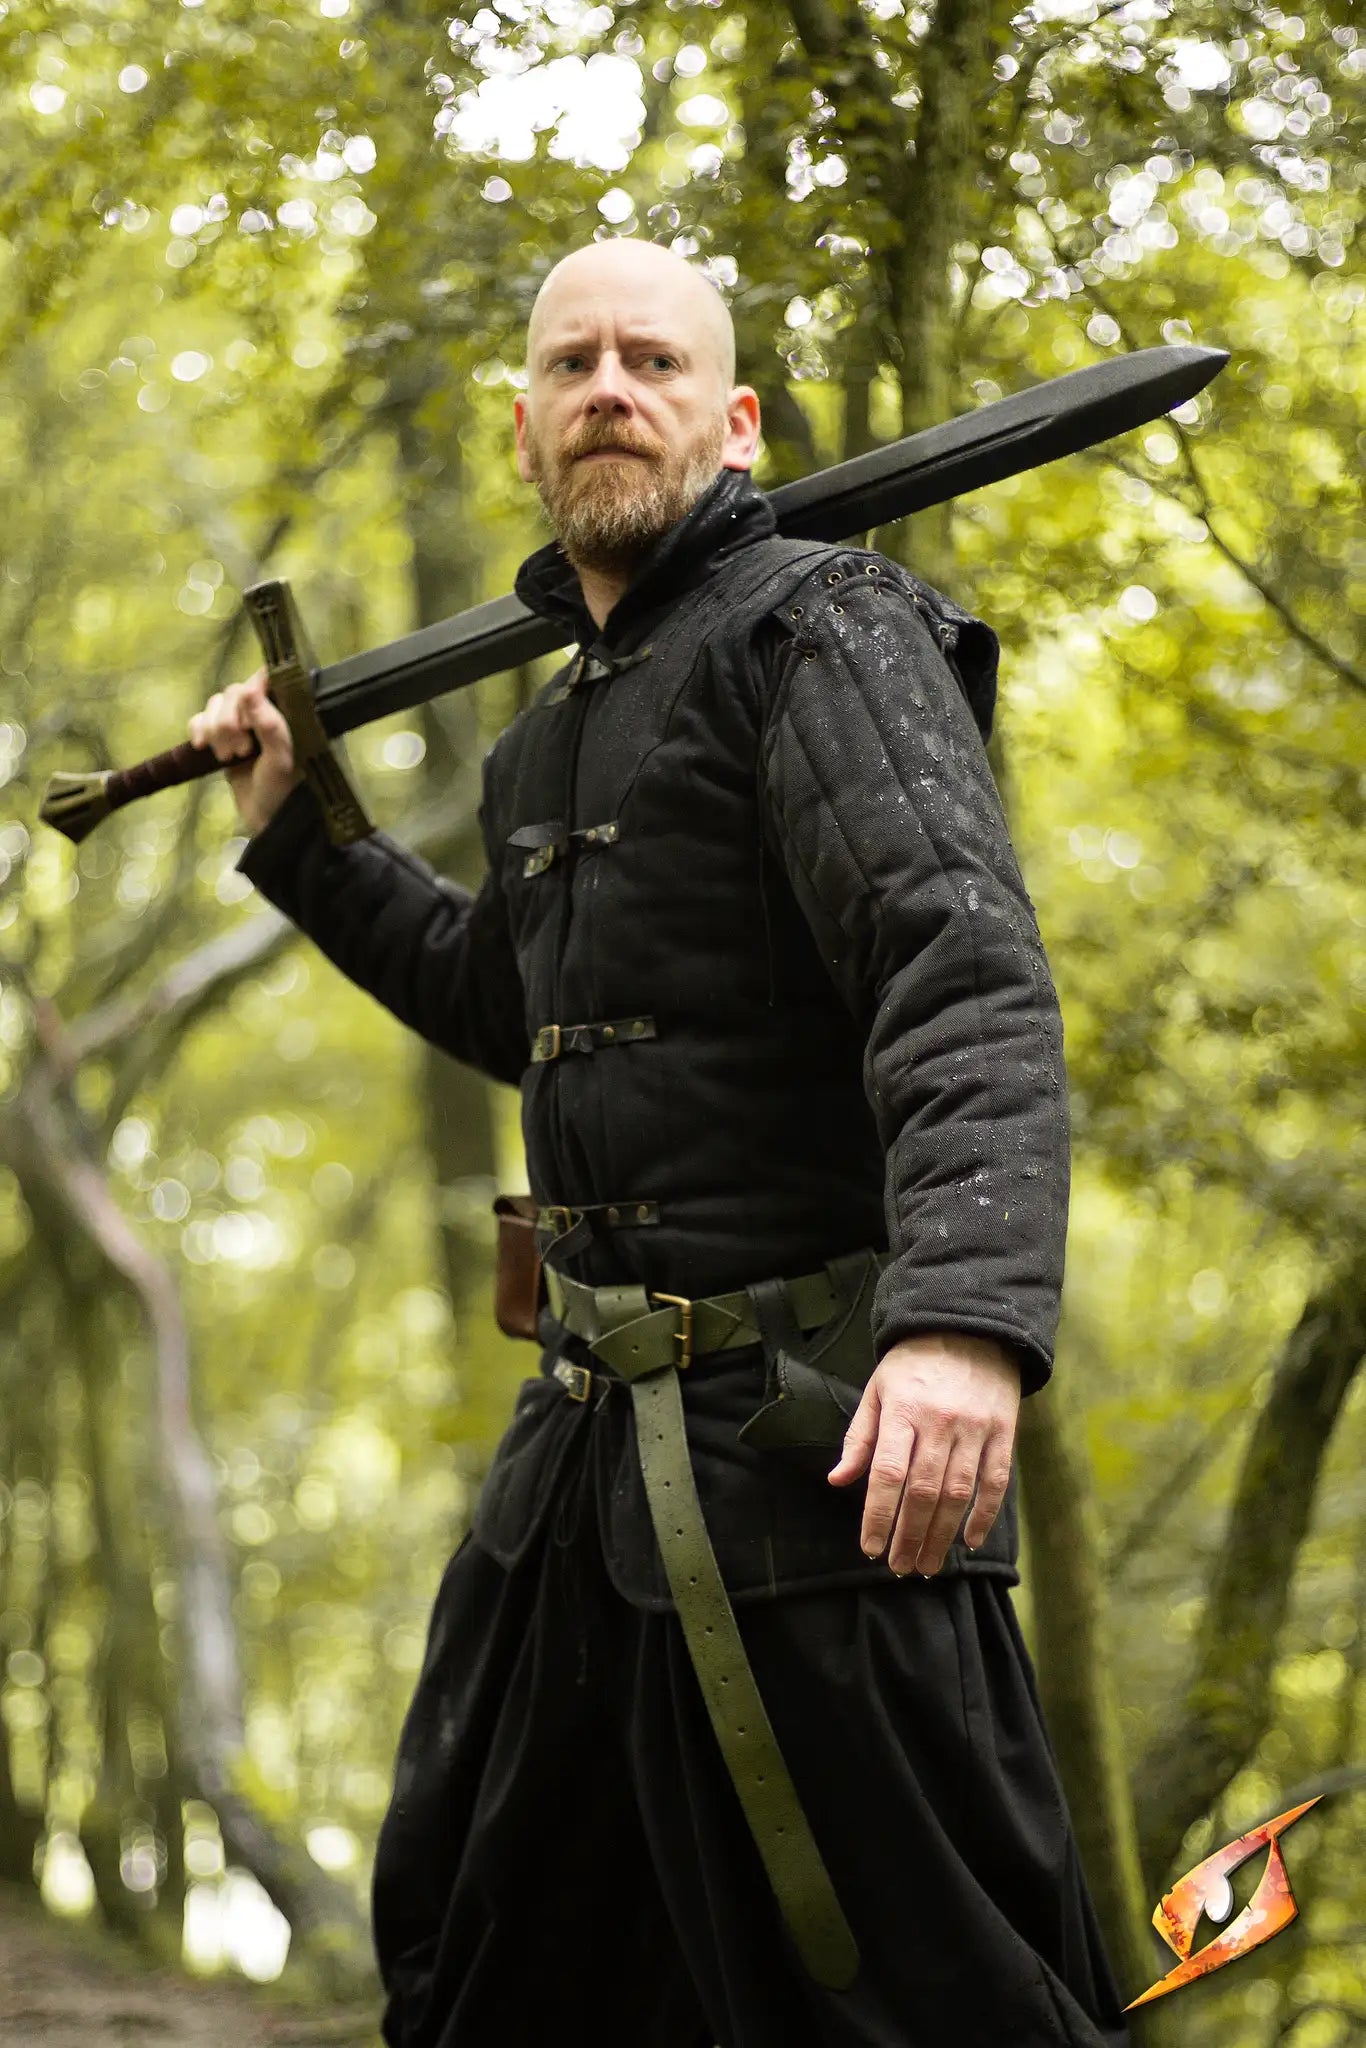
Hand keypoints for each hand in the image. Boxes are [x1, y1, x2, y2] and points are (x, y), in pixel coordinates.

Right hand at [188, 666, 303, 836]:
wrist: (269, 822)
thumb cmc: (284, 789)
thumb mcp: (281, 758)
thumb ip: (269, 723)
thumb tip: (249, 690)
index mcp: (285, 710)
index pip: (264, 679)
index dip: (250, 692)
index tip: (248, 715)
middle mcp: (262, 712)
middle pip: (233, 693)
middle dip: (230, 722)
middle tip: (242, 751)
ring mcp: (240, 725)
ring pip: (215, 705)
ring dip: (216, 730)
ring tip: (229, 757)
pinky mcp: (221, 739)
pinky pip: (200, 719)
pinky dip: (198, 730)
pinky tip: (202, 747)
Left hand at [827, 1333, 1020, 1575]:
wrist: (969, 1327)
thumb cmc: (914, 1364)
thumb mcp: (877, 1390)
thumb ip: (860, 1438)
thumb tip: (839, 1480)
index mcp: (903, 1411)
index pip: (888, 1474)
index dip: (879, 1516)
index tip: (871, 1548)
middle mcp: (940, 1422)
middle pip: (923, 1491)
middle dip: (909, 1535)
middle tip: (900, 1566)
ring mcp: (975, 1428)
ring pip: (958, 1493)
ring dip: (942, 1535)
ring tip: (927, 1563)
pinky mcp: (1003, 1432)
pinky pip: (995, 1482)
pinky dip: (984, 1516)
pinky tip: (969, 1540)